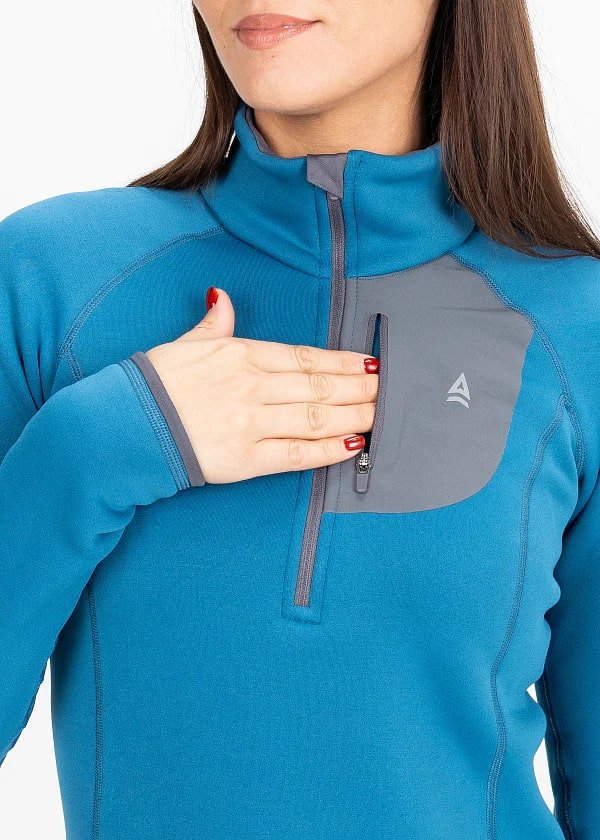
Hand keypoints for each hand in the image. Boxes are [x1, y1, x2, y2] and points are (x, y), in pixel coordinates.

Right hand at [145, 287, 378, 483]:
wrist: (124, 426)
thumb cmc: (154, 384)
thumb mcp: (185, 345)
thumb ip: (215, 324)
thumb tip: (224, 298)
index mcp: (240, 354)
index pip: (304, 357)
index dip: (342, 362)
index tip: (370, 364)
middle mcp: (252, 386)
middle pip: (319, 386)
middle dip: (360, 388)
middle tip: (390, 389)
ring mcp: (251, 422)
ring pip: (316, 417)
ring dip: (354, 415)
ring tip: (381, 414)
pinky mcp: (245, 459)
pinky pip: (297, 454)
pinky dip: (328, 450)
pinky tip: (352, 444)